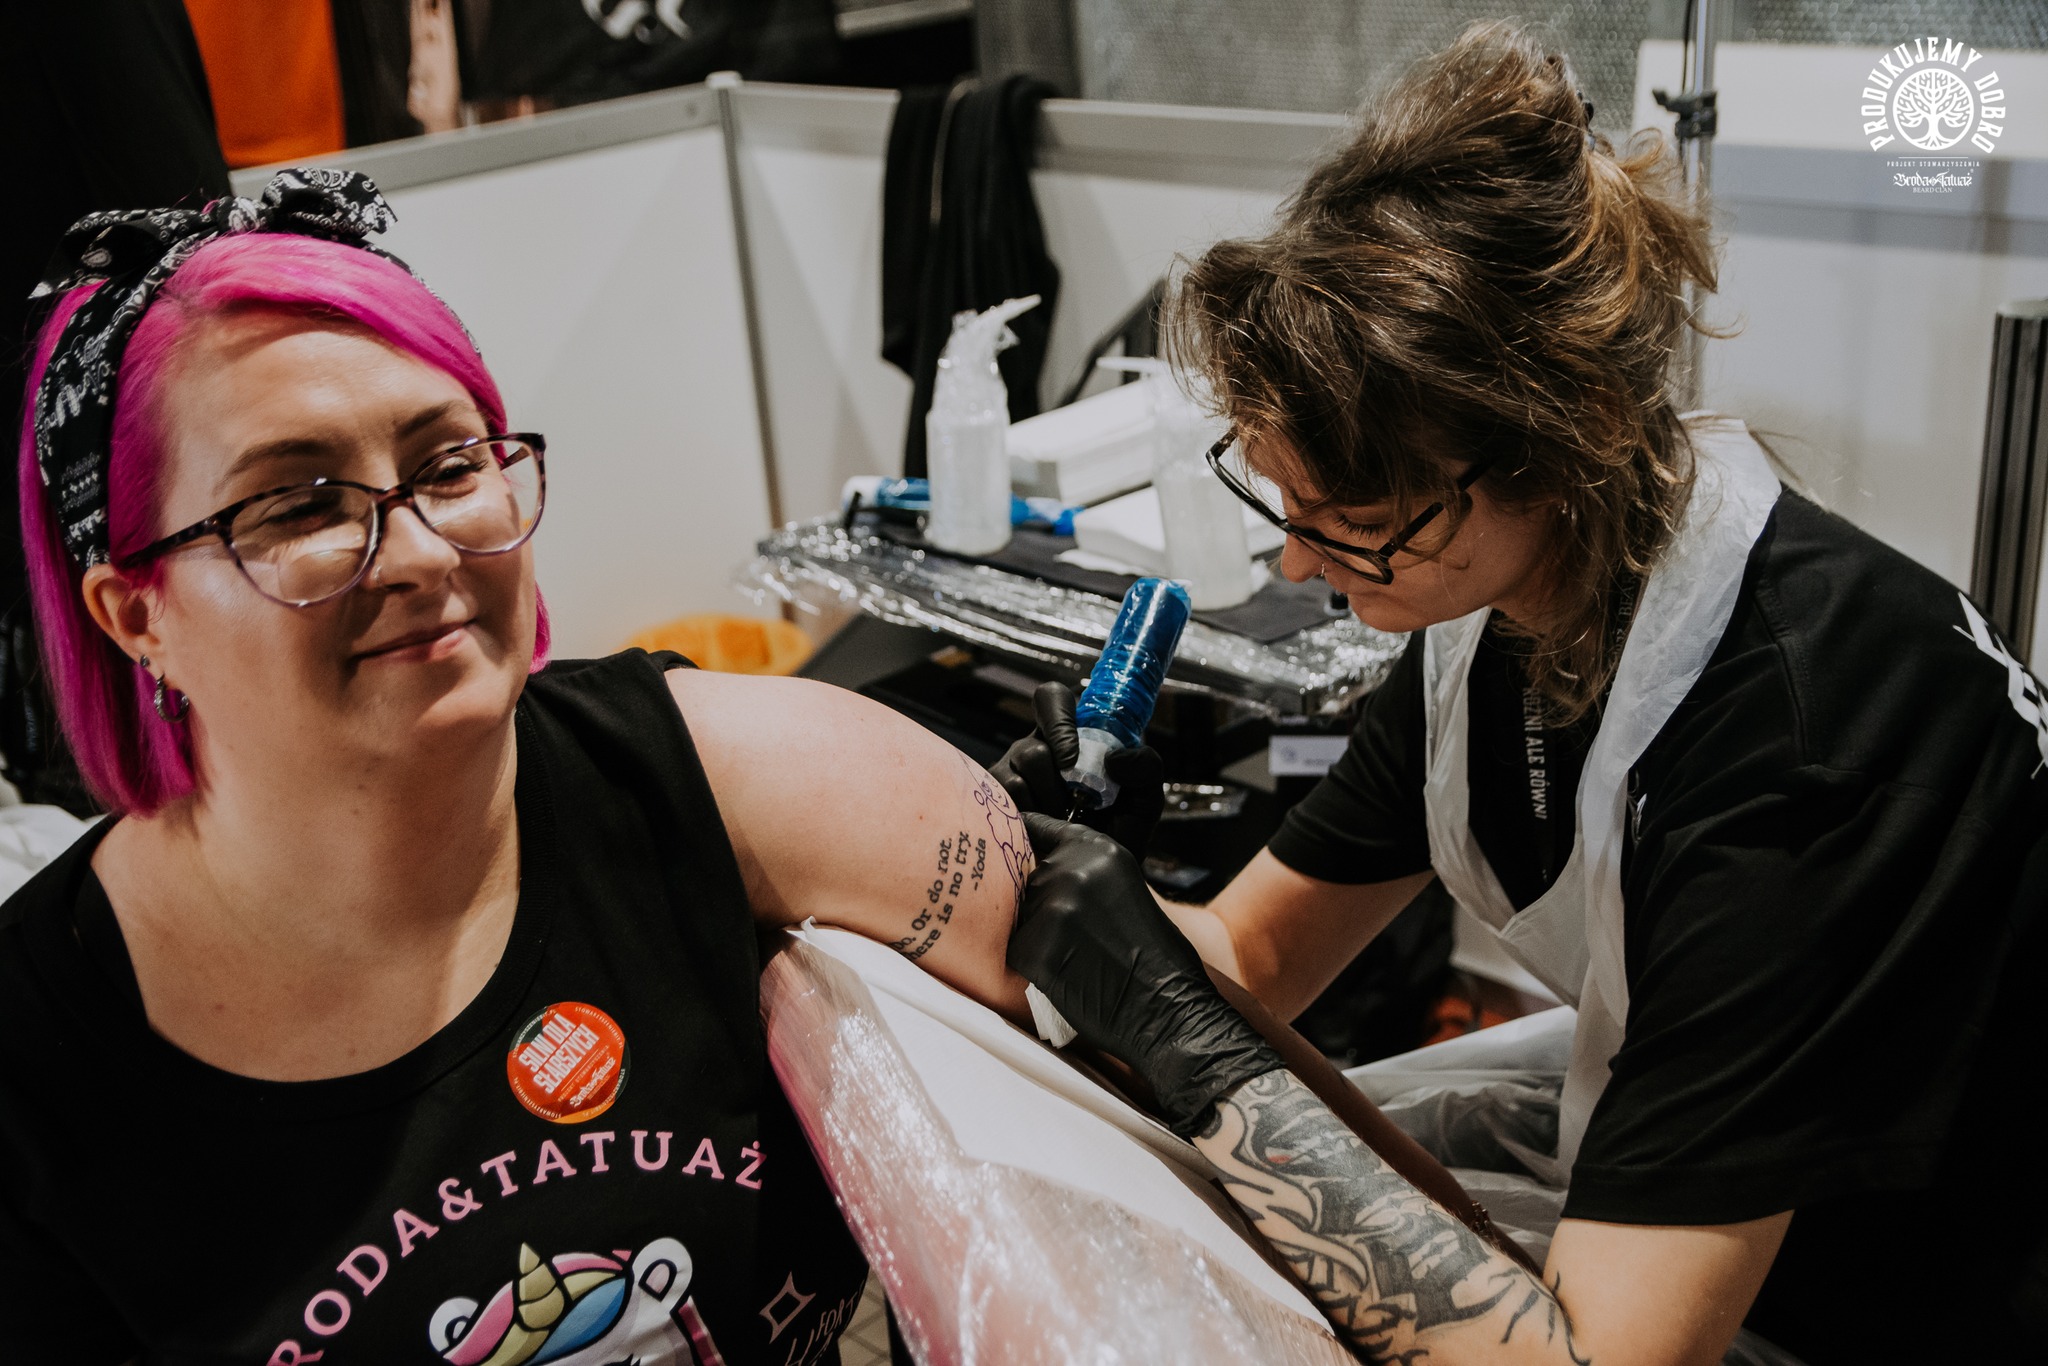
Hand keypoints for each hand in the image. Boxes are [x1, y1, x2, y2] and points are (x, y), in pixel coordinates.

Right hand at [988, 681, 1163, 857]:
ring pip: (1017, 776)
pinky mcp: (996, 799)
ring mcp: (1012, 772)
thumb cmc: (1120, 831)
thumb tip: (1115, 759)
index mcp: (1072, 734)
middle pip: (1033, 748)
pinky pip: (1003, 801)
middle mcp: (1037, 746)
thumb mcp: (1145, 799)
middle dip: (1056, 784)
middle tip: (1073, 808)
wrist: (1097, 873)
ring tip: (1062, 825)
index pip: (1052, 699)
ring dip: (1045, 806)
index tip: (1072, 760)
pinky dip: (1028, 819)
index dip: (1058, 720)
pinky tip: (1043, 832)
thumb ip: (1147, 768)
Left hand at [1008, 813, 1281, 1136]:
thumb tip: (1045, 870)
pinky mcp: (1035, 947)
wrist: (1169, 1009)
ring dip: (1037, 936)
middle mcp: (1072, 870)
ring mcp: (1052, 907)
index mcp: (1098, 850)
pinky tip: (1067, 977)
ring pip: (1020, 917)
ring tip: (1077, 958)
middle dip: (1039, 904)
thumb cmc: (1158, 959)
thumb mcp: (1125, 890)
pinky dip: (1033, 967)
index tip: (1014, 850)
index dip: (1024, 842)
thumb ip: (1086, 874)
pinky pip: (1016, 952)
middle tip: (1075, 936)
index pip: (1036, 827)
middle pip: (1026, 878)